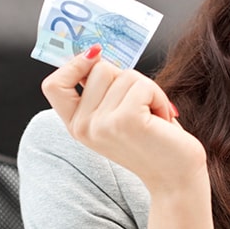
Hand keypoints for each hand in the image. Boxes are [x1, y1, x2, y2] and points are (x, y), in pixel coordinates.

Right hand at [41, 45, 208, 195]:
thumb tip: (95, 51)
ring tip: (152, 118)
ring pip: (124, 74)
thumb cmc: (153, 141)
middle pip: (99, 68)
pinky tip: (161, 120)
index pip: (53, 85)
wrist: (176, 177)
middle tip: (142, 107)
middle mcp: (83, 127)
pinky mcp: (126, 121)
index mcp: (77, 125)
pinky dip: (159, 97)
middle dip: (128, 79)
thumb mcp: (117, 114)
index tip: (96, 57)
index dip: (74, 64)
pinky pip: (142, 85)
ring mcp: (102, 125)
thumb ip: (102, 89)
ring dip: (148, 90)